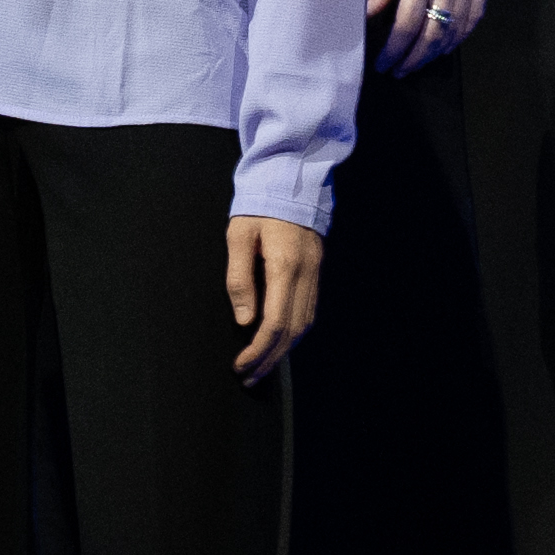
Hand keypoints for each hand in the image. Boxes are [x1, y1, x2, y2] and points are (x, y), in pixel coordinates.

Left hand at [223, 212, 328, 381]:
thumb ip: (239, 278)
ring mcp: (314, 273)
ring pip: (305, 324)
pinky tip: (281, 342)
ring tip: (263, 367)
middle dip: (270, 358)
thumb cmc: (259, 205)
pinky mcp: (315, 270)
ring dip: (284, 350)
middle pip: (292, 330)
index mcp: (285, 266)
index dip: (258, 350)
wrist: (291, 178)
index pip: (275, 322)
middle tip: (249, 377)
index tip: (240, 365)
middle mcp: (305, 274)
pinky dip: (295, 332)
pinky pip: (309, 310)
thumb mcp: (239, 236)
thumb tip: (245, 320)